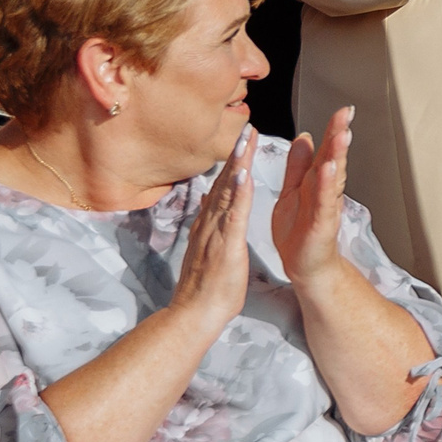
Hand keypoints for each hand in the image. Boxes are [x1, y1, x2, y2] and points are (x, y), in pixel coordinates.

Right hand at [169, 128, 255, 337]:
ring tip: (247, 139)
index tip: (243, 141)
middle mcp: (210, 223)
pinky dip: (239, 194)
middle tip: (247, 127)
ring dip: (238, 164)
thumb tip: (208, 200)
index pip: (223, 188)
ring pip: (229, 192)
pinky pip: (234, 215)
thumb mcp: (208, 249)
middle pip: (225, 182)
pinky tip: (244, 175)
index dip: (233, 164)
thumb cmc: (204, 288)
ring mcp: (216, 232)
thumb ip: (207, 224)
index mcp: (209, 225)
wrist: (194, 314)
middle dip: (237, 154)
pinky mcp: (225, 245)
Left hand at [274, 106, 353, 286]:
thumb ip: (298, 165)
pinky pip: (324, 200)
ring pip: (332, 176)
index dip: (333, 130)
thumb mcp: (293, 190)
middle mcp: (323, 190)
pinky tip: (330, 168)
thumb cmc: (299, 232)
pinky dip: (327, 184)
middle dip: (339, 135)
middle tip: (347, 113)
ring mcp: (325, 206)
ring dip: (337, 154)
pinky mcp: (321, 222)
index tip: (342, 110)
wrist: (305, 265)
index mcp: (314, 181)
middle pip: (333, 157)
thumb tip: (305, 138)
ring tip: (342, 134)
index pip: (325, 150)